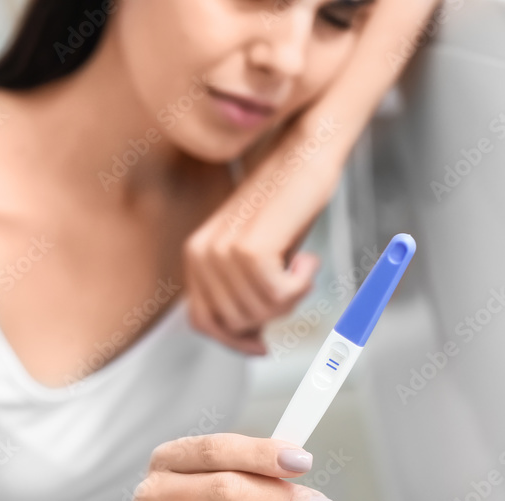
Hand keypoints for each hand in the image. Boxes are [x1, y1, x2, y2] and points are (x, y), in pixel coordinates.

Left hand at [184, 0, 441, 354]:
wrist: (306, 152)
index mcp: (196, 256)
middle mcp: (200, 253)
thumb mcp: (264, 259)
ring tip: (303, 267)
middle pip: (235, 323)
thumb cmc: (290, 204)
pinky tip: (308, 259)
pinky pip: (275, 295)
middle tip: (298, 283)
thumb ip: (248, 296)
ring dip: (290, 299)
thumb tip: (253, 342)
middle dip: (273, 315)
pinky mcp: (248, 246)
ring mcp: (220, 249)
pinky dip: (299, 286)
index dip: (234, 340)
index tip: (263, 344)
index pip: (203, 322)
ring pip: (257, 311)